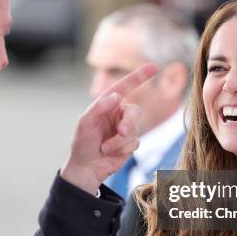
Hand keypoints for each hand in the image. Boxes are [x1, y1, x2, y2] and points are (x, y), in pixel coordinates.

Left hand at [60, 63, 157, 194]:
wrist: (86, 168)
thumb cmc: (82, 143)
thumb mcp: (85, 123)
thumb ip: (99, 107)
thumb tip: (116, 95)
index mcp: (107, 104)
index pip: (125, 87)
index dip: (139, 76)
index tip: (154, 67)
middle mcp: (118, 114)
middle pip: (135, 111)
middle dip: (129, 123)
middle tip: (121, 132)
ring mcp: (125, 129)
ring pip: (135, 129)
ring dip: (119, 141)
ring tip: (105, 147)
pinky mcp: (130, 144)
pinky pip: (134, 143)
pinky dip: (121, 149)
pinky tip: (110, 153)